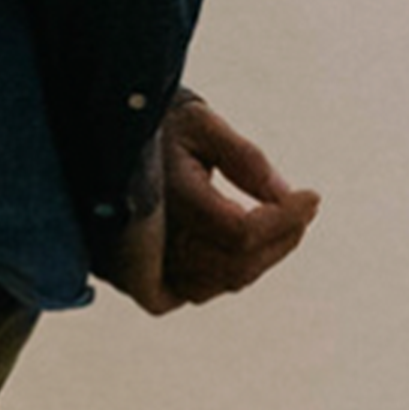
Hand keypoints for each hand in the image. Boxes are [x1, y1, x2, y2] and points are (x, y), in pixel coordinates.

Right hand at [97, 93, 318, 315]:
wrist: (95, 134)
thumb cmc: (153, 121)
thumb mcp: (200, 123)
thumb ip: (245, 159)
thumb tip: (287, 196)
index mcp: (165, 197)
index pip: (241, 233)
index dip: (284, 221)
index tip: (313, 196)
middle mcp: (151, 238)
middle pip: (237, 265)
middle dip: (281, 239)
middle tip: (305, 208)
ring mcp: (142, 260)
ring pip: (221, 281)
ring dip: (261, 257)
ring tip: (284, 223)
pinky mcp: (138, 271)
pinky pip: (196, 288)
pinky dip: (230, 270)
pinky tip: (250, 243)